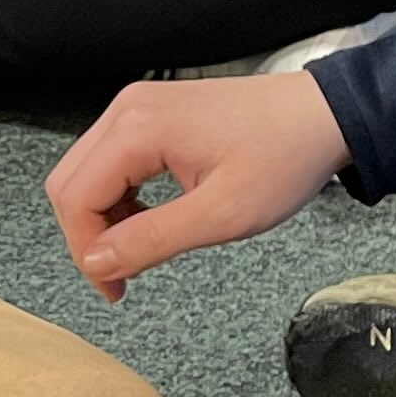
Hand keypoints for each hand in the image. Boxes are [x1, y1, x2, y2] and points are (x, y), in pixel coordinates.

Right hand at [45, 69, 353, 301]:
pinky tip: (151, 219)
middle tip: (122, 277)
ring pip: (86, 173)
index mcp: (138, 128)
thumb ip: (151, 240)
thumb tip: (97, 263)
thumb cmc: (286, 157)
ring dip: (103, 218)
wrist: (326, 115)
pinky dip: (119, 197)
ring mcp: (138, 107)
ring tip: (144, 249)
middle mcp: (128, 109)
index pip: (75, 198)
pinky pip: (111, 161)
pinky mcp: (152, 113)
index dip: (86, 252)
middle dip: (88, 237)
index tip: (115, 289)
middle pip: (69, 183)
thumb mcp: (222, 214)